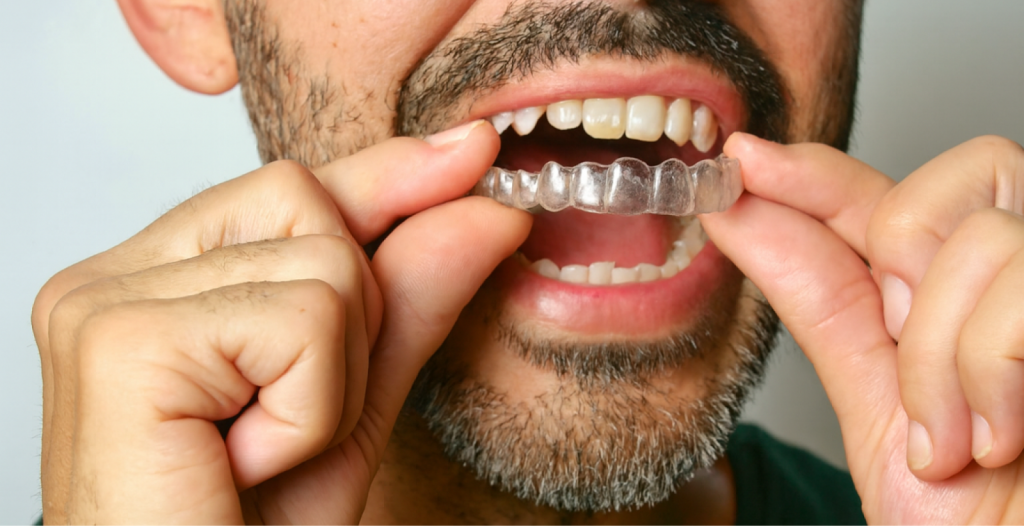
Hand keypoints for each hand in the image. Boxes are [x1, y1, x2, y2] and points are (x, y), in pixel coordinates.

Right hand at [32, 121, 531, 524]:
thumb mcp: (350, 403)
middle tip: (282, 423)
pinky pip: (300, 322)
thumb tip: (483, 201)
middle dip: (347, 325)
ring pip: (322, 264)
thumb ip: (405, 299)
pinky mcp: (121, 338)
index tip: (471, 152)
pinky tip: (245, 462)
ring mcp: (104, 300)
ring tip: (258, 452)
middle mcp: (112, 276)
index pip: (289, 192)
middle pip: (308, 203)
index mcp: (152, 281)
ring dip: (329, 385)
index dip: (385, 175)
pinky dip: (309, 409)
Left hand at [701, 134, 1023, 523]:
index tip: (742, 162)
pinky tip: (997, 440)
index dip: (815, 171)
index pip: (890, 195)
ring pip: (984, 241)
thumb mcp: (877, 401)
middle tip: (903, 343)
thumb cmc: (972, 515)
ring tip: (954, 440)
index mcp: (972, 292)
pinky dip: (983, 378)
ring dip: (939, 360)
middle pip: (962, 175)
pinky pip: (1018, 300)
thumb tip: (737, 210)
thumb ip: (822, 300)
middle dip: (902, 257)